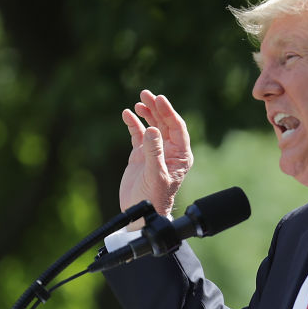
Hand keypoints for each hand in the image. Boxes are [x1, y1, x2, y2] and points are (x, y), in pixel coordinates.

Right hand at [118, 90, 192, 225]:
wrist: (140, 214)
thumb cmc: (153, 199)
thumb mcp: (155, 175)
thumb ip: (154, 152)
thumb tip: (151, 129)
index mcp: (180, 156)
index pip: (177, 127)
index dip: (168, 111)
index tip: (159, 99)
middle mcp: (169, 151)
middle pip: (165, 123)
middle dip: (156, 108)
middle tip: (146, 94)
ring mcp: (154, 151)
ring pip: (152, 126)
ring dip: (146, 113)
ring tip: (138, 102)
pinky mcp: (140, 155)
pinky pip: (138, 135)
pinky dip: (133, 124)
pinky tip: (127, 114)